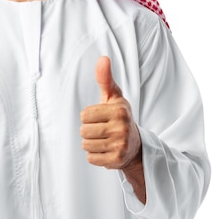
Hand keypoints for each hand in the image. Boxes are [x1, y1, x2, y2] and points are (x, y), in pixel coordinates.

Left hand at [80, 56, 141, 170]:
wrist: (135, 145)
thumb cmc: (119, 117)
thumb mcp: (113, 97)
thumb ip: (105, 79)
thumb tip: (103, 58)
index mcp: (120, 110)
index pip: (84, 115)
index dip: (89, 117)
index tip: (101, 118)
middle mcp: (122, 127)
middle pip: (83, 131)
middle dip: (89, 131)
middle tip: (103, 130)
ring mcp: (120, 145)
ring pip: (86, 145)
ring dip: (91, 144)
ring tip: (104, 140)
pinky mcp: (117, 160)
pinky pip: (91, 158)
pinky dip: (95, 156)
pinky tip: (106, 151)